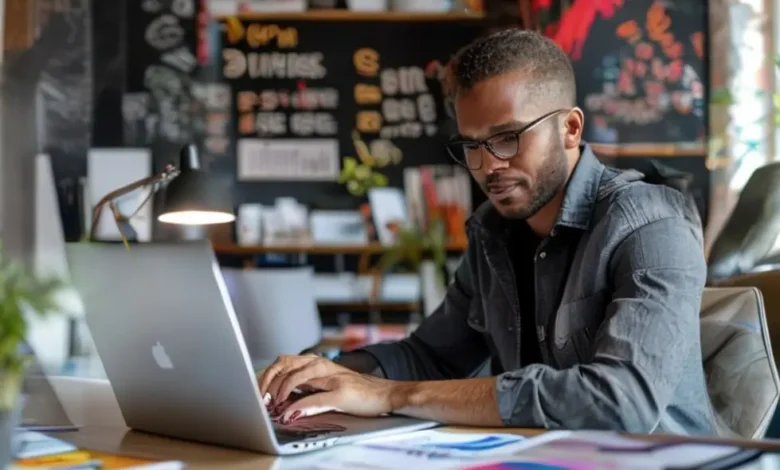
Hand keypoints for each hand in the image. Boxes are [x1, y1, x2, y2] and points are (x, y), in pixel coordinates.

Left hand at [257, 354, 396, 422]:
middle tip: (259, 398)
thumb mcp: (325, 389)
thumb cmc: (358, 392)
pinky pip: (315, 397)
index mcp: (317, 363)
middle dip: (267, 380)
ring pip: (297, 374)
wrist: (386, 394)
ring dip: (280, 389)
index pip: (283, 362)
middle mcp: (322, 365)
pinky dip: (299, 405)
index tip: (256, 391)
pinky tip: (289, 412)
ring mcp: (332, 377)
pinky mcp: (341, 392)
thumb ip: (304, 391)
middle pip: (285, 363)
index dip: (265, 375)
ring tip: (271, 403)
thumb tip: (280, 401)